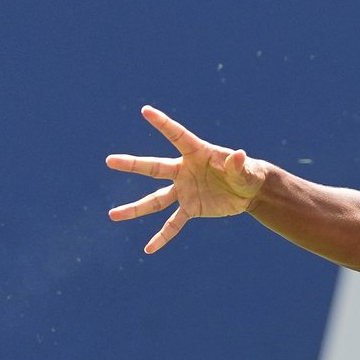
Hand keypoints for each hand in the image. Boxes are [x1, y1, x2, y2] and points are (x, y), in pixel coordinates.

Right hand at [106, 105, 267, 252]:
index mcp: (197, 153)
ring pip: (155, 200)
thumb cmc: (247, 173)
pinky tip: (149, 249)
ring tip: (112, 215)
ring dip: (135, 209)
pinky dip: (163, 236)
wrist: (249, 192)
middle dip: (133, 165)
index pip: (177, 136)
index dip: (163, 124)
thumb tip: (238, 155)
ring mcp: (184, 190)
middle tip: (110, 161)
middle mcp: (184, 171)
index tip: (146, 110)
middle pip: (155, 168)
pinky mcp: (191, 208)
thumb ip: (237, 165)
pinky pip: (173, 223)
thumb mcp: (245, 170)